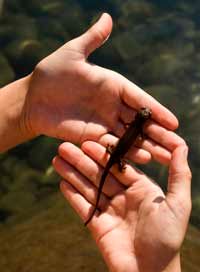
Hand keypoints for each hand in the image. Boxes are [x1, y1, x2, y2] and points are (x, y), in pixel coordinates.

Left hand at [23, 13, 182, 164]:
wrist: (33, 99)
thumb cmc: (51, 73)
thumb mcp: (72, 53)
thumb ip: (92, 39)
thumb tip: (108, 17)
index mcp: (113, 85)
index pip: (140, 100)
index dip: (157, 112)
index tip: (174, 123)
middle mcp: (113, 106)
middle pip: (140, 122)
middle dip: (159, 134)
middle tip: (178, 146)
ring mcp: (104, 123)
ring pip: (130, 137)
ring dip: (148, 147)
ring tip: (166, 157)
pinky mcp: (92, 137)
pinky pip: (112, 146)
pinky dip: (127, 152)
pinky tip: (142, 160)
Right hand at [53, 141, 190, 271]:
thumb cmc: (167, 238)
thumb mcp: (178, 203)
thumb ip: (179, 174)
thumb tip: (182, 145)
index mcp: (140, 188)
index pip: (118, 166)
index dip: (102, 154)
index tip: (88, 143)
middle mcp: (123, 196)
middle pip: (99, 174)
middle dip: (81, 160)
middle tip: (64, 147)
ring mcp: (109, 210)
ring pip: (88, 187)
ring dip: (72, 173)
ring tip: (57, 159)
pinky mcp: (97, 224)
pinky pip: (82, 206)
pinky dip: (72, 195)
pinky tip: (61, 182)